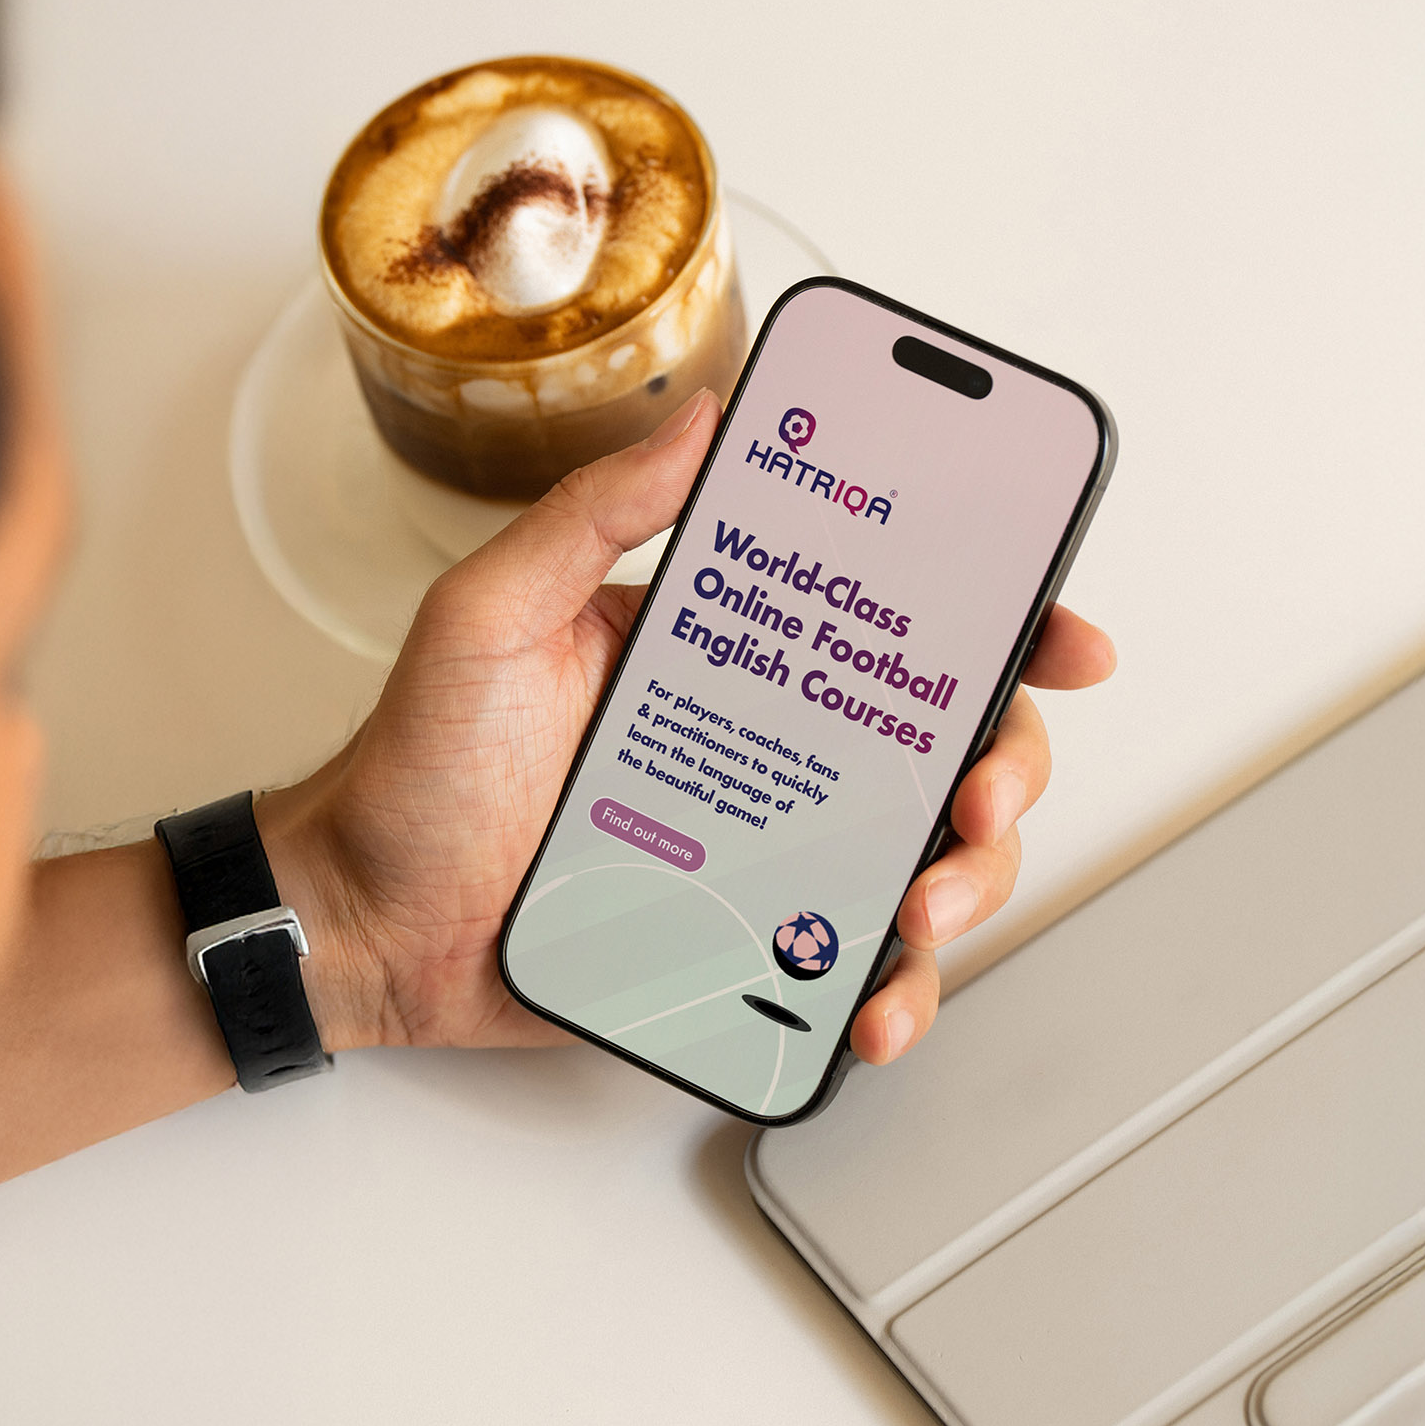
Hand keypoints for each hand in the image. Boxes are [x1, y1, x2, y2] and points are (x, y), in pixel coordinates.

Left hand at [259, 390, 1114, 1064]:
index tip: (1060, 633)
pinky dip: (886, 991)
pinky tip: (871, 1008)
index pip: (885, 621)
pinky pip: (848, 965)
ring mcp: (761, 850)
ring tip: (916, 911)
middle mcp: (764, 746)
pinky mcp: (743, 944)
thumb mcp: (492, 616)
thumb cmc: (418, 767)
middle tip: (979, 792)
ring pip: (920, 858)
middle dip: (1002, 766)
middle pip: (937, 745)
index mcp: (727, 654)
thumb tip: (704, 417)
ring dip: (962, 885)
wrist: (364, 920)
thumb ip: (592, 515)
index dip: (995, 623)